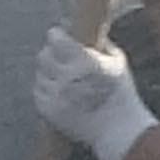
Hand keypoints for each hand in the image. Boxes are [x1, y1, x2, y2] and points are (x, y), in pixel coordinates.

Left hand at [32, 24, 159, 159]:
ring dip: (49, 74)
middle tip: (60, 58)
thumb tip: (85, 28)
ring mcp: (56, 95)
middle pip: (43, 55)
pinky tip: (60, 93)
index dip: (56, 36)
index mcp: (84, 61)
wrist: (118, 131)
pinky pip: (38, 92)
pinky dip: (47, 91)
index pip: (55, 38)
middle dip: (51, 54)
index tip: (59, 36)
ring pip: (40, 74)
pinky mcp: (48, 110)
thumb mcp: (118, 62)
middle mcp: (66, 77)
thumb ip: (100, 42)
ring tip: (64, 80)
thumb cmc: (121, 94)